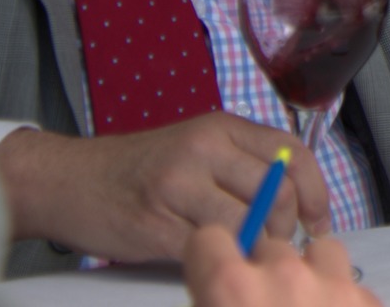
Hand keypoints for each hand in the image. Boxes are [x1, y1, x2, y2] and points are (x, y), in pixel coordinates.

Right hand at [0, 113, 328, 262]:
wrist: (70, 181)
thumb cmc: (141, 171)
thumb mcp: (199, 149)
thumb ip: (244, 166)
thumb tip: (298, 206)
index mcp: (223, 128)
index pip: (291, 154)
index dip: (314, 193)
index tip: (318, 222)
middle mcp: (205, 149)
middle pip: (276, 191)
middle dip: (286, 228)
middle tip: (279, 247)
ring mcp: (180, 184)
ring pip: (247, 222)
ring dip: (257, 248)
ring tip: (249, 257)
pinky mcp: (157, 223)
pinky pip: (210, 247)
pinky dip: (223, 260)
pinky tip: (218, 262)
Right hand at [183, 226, 381, 306]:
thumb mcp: (210, 306)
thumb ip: (214, 294)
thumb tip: (220, 291)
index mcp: (229, 289)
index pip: (209, 239)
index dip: (209, 257)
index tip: (215, 271)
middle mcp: (281, 276)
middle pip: (268, 244)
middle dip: (261, 264)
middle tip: (260, 300)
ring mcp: (331, 288)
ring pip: (320, 250)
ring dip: (308, 271)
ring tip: (299, 305)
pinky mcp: (367, 305)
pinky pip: (352, 284)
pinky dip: (339, 299)